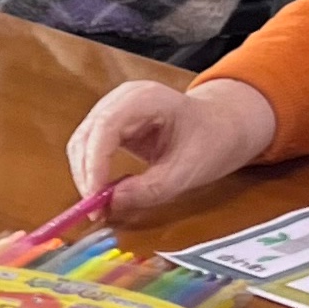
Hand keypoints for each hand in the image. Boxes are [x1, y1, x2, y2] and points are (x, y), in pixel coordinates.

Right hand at [65, 78, 276, 221]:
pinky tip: (102, 190)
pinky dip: (92, 171)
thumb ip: (150, 189)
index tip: (96, 196)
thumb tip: (112, 203)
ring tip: (99, 204)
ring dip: (86, 175)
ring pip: (83, 142)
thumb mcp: (188, 171)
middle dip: (86, 174)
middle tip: (95, 209)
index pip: (105, 127)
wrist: (225, 125)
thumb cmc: (213, 139)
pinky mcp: (113, 124)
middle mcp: (123, 98)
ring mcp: (115, 109)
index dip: (94, 163)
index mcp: (145, 98)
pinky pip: (91, 147)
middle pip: (87, 134)